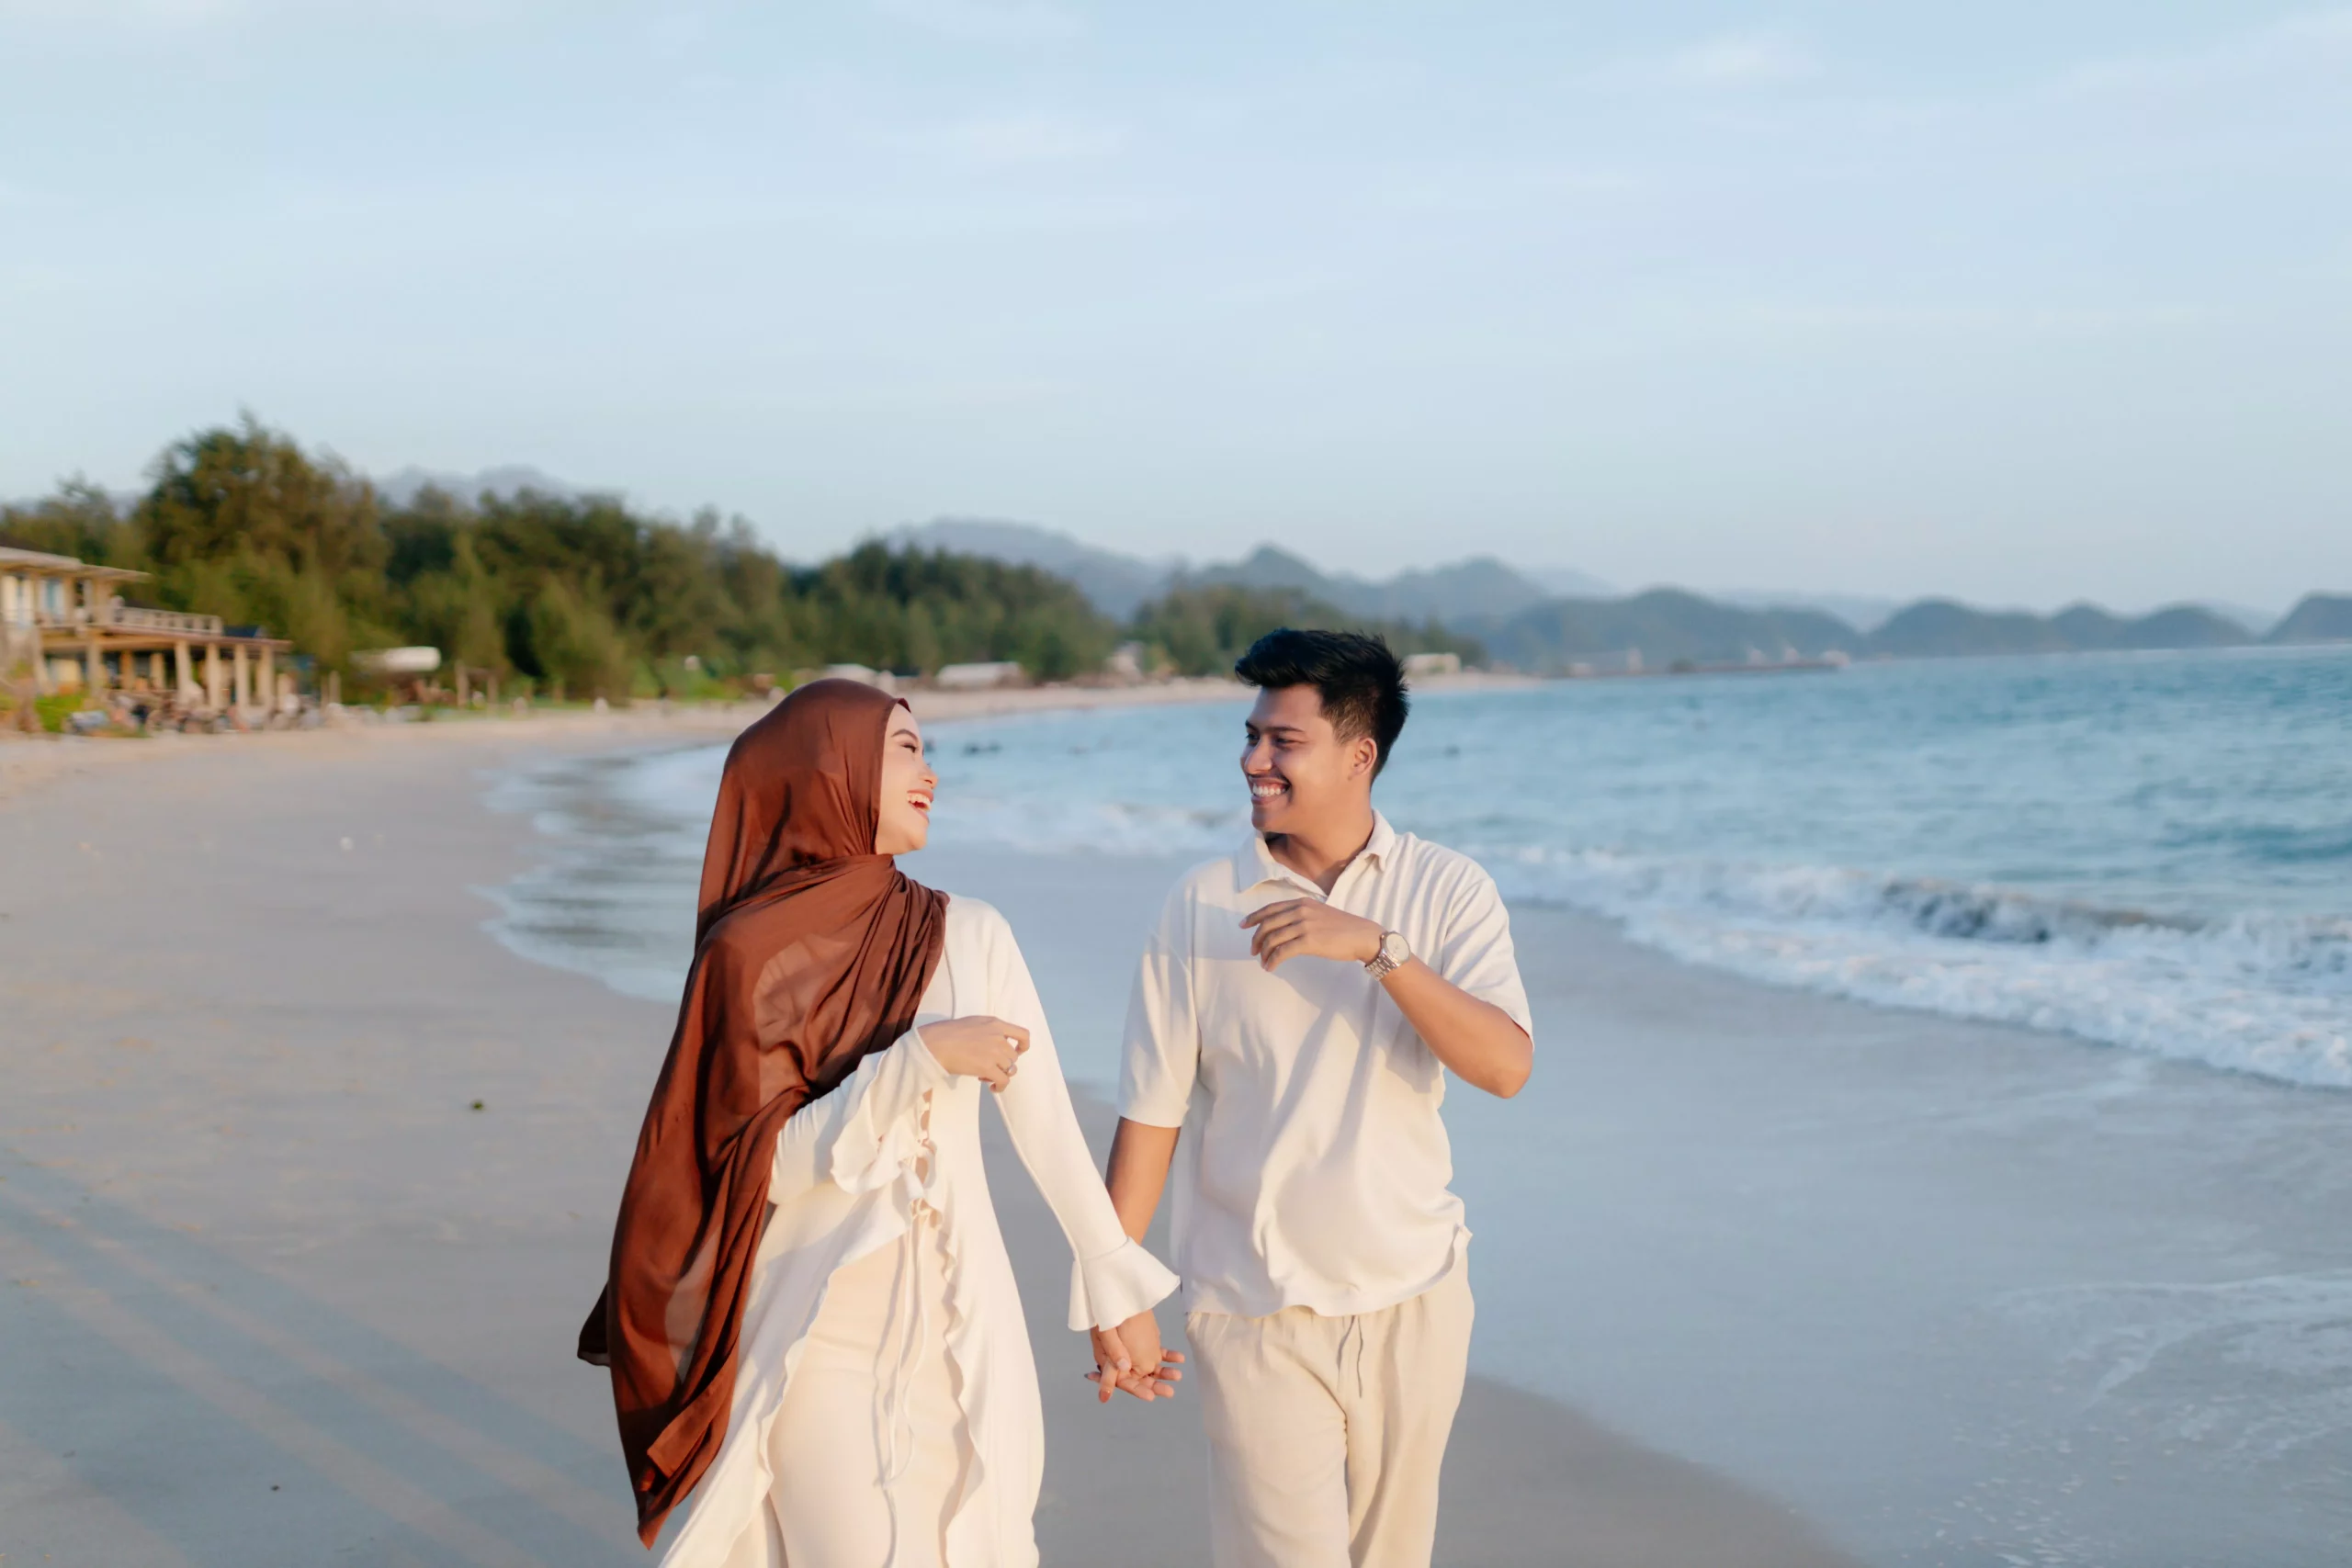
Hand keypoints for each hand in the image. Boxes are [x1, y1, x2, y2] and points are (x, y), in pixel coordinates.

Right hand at [915, 1016, 1028, 1091]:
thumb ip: (988, 1031)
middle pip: (1013, 1056)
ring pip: (1009, 1069)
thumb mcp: (973, 1023)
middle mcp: (999, 1037)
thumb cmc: (947, 1033)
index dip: (1024, 1046)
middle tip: (989, 1068)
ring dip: (1000, 1074)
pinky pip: (1003, 1081)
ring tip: (986, 1076)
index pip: (1022, 1034)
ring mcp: (994, 1052)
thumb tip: (994, 1044)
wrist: (936, 1044)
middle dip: (1004, 1064)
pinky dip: (1000, 1086)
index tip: (1019, 1052)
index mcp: (995, 1024)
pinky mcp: (988, 1068)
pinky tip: (992, 1087)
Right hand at [1087, 1310, 1184, 1403]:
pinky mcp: (1142, 1341)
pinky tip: (1180, 1359)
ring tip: (1178, 1375)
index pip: (1122, 1381)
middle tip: (1169, 1392)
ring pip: (1148, 1367)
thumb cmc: (1107, 1309)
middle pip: (1137, 1377)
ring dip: (1163, 1372)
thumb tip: (1125, 1367)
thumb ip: (1113, 1351)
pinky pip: (1155, 1353)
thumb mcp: (1106, 1331)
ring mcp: (1132, 1350)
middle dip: (1154, 1385)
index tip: (1151, 1397)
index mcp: (1107, 1360)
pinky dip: (1167, 1357)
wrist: (1118, 1289)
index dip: (1136, 1389)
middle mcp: (1119, 1359)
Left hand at [1240, 898, 1383, 971]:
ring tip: (1263, 962)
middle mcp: (1300, 911)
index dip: (1254, 917)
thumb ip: (1302, 915)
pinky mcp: (1308, 941)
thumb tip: (1285, 926)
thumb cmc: (1344, 928)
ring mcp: (1303, 925)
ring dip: (1264, 953)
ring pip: (1273, 939)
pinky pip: (1282, 951)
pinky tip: (1271, 967)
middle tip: (1253, 951)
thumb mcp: (1320, 913)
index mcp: (1301, 903)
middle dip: (1256, 938)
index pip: (1270, 909)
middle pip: (1267, 924)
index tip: (1244, 926)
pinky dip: (1273, 960)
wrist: (1363, 936)